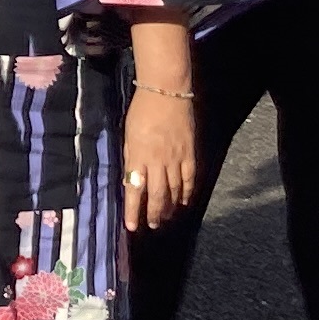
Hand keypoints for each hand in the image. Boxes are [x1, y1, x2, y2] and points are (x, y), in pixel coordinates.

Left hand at [122, 88, 196, 229]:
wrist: (166, 92)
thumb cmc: (141, 111)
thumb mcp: (128, 136)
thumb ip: (131, 159)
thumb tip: (131, 180)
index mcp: (138, 156)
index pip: (134, 190)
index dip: (132, 211)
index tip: (131, 227)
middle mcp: (157, 161)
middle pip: (156, 195)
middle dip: (153, 213)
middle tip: (152, 225)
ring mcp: (176, 158)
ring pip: (174, 190)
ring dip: (169, 207)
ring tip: (165, 218)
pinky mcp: (190, 153)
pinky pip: (189, 178)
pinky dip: (186, 192)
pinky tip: (183, 202)